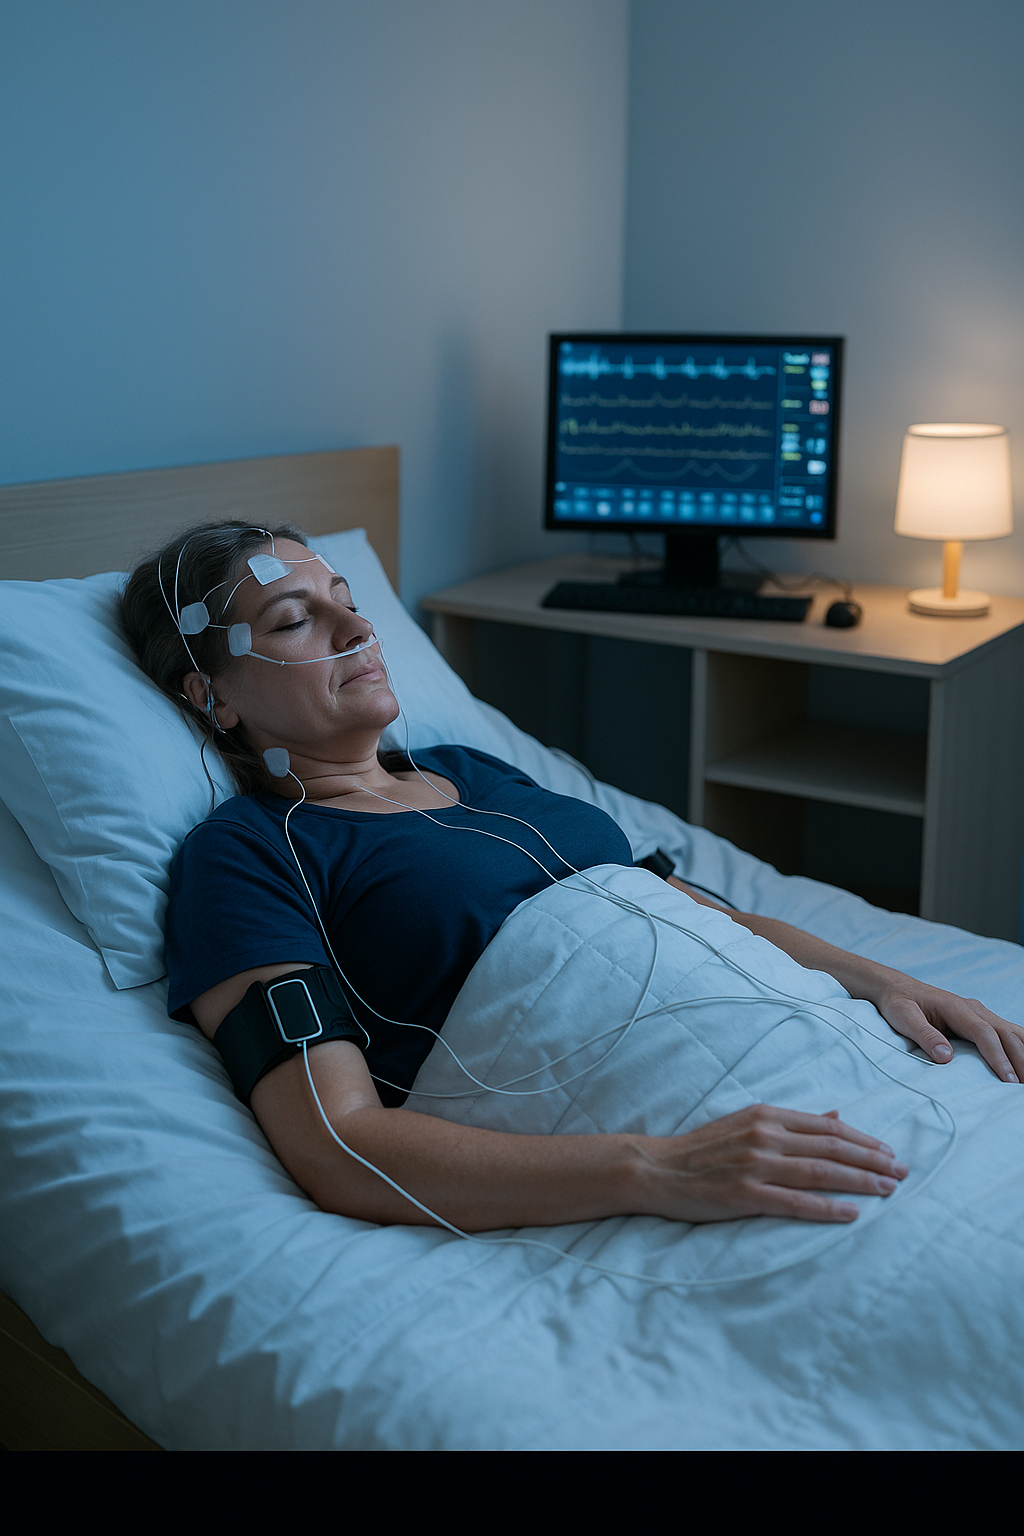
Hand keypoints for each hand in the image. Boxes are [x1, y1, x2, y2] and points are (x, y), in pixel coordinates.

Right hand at [641, 1105, 907, 1223]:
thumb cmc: (702, 1148)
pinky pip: (795, 1202)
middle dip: (872, 1160)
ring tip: (888, 1190)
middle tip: (902, 1172)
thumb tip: (837, 1116)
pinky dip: (827, 1207)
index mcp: (767, 1115)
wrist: (656, 1169)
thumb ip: (792, 1122)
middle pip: (831, 1148)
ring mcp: (755, 1165)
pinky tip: (851, 1214)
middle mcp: (765, 1136)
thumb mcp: (747, 1122)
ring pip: (821, 1172)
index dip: (862, 1139)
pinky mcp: (745, 1195)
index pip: (827, 1127)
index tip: (888, 1152)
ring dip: (860, 1181)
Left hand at [873, 977, 1023, 1083]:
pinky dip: (1020, 1048)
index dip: (998, 1057)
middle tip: (1023, 1087)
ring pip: (1012, 1032)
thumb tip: (946, 1057)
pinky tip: (1023, 1063)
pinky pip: (1007, 1033)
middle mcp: (974, 1009)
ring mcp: (980, 1013)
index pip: (984, 1033)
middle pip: (1006, 1034)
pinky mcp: (981, 1020)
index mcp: (956, 1008)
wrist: (897, 988)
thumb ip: (924, 1035)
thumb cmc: (898, 1003)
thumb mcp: (903, 1017)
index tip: (1007, 1080)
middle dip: (1020, 1060)